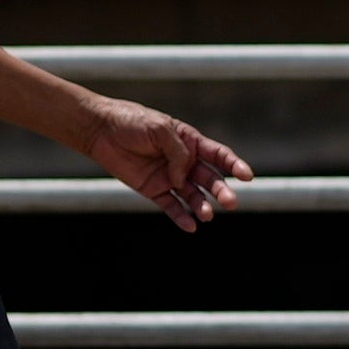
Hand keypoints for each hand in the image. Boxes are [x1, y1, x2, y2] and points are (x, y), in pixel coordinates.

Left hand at [85, 97, 252, 231]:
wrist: (101, 130)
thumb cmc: (132, 122)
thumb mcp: (160, 128)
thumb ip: (177, 152)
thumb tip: (183, 178)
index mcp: (190, 141)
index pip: (218, 155)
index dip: (234, 165)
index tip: (247, 176)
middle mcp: (184, 161)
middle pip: (209, 179)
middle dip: (222, 190)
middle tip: (231, 202)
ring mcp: (170, 177)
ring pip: (193, 196)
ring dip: (202, 206)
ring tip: (208, 215)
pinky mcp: (154, 190)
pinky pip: (171, 206)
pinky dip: (181, 217)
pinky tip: (191, 226)